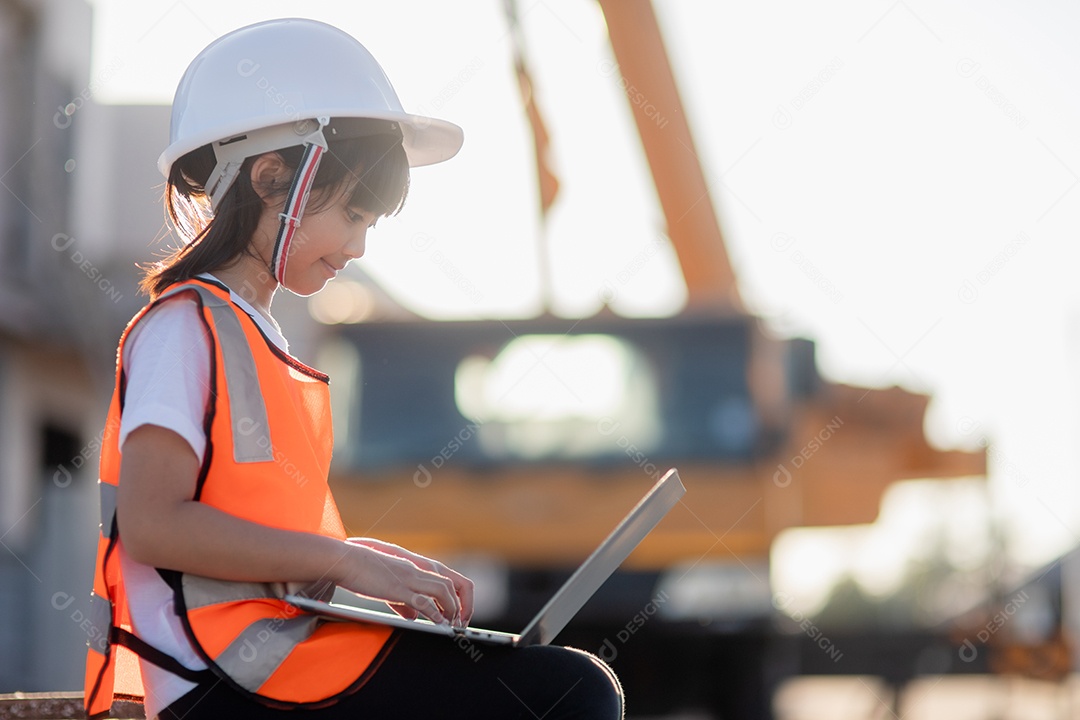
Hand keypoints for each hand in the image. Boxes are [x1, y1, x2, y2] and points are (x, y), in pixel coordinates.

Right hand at [337, 538, 473, 626]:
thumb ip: (402, 602)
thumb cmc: (363, 572)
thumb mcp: (387, 586)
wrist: (346, 560)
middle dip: (462, 604)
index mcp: (415, 569)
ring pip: (444, 589)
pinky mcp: (398, 588)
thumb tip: (413, 616)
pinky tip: (438, 623)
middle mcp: (416, 571)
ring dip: (452, 608)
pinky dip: (434, 613)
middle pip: (453, 583)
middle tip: (460, 622)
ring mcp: (409, 578)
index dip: (458, 597)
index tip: (457, 614)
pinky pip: (423, 601)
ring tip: (452, 624)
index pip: (448, 579)